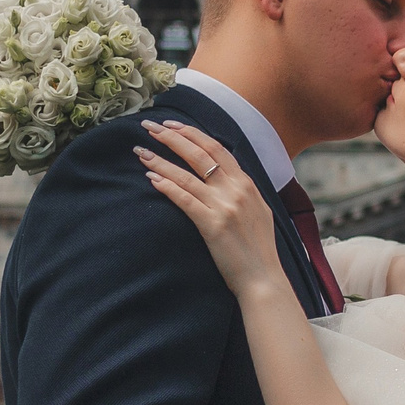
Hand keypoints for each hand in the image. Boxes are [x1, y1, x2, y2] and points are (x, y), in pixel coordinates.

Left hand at [136, 123, 281, 297]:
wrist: (263, 278)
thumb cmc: (259, 249)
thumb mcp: (258, 210)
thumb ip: (243, 190)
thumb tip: (226, 175)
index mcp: (247, 183)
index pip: (217, 148)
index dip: (192, 134)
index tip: (171, 125)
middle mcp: (237, 189)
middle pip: (199, 154)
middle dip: (171, 137)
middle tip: (149, 127)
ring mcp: (225, 206)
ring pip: (187, 175)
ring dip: (161, 160)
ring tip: (141, 152)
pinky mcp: (212, 225)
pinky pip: (184, 199)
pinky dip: (167, 186)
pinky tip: (151, 178)